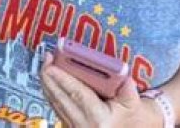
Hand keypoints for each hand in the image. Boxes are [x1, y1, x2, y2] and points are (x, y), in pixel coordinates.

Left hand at [40, 53, 161, 127]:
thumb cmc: (131, 119)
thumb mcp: (133, 103)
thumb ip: (128, 89)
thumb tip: (122, 72)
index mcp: (98, 119)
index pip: (77, 94)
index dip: (63, 78)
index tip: (53, 65)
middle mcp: (83, 125)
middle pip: (61, 99)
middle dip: (50, 78)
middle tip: (46, 59)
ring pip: (56, 105)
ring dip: (49, 85)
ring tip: (46, 65)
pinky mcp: (72, 127)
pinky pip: (58, 110)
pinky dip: (52, 95)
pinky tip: (50, 82)